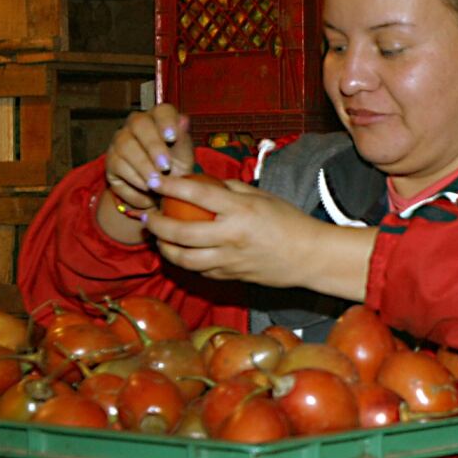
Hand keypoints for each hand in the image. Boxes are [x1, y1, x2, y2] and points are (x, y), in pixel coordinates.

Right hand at [104, 104, 193, 212]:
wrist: (161, 190)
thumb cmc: (176, 167)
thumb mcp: (184, 156)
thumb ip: (183, 139)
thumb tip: (184, 120)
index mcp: (159, 118)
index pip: (162, 110)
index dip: (166, 122)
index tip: (172, 138)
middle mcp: (137, 124)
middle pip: (140, 124)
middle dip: (153, 146)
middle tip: (165, 167)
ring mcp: (121, 139)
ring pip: (126, 145)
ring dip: (143, 166)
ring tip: (156, 183)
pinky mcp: (111, 159)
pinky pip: (118, 165)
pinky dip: (134, 179)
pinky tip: (146, 189)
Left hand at [145, 175, 375, 300]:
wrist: (309, 256)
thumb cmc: (288, 221)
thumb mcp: (261, 196)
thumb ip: (230, 190)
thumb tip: (201, 183)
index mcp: (240, 210)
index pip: (196, 194)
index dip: (170, 186)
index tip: (154, 181)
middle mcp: (231, 236)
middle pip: (181, 233)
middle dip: (157, 225)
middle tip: (148, 216)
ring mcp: (230, 260)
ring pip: (185, 260)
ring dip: (165, 249)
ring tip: (159, 239)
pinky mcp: (231, 277)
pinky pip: (200, 271)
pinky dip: (186, 262)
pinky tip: (181, 253)